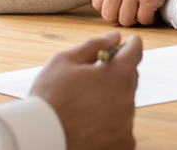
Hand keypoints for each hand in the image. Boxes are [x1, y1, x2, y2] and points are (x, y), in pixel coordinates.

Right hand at [30, 31, 141, 149]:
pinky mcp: (123, 144)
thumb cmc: (50, 98)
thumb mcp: (65, 61)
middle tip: (93, 78)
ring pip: (124, 103)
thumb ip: (94, 46)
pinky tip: (90, 123)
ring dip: (112, 100)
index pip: (135, 52)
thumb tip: (114, 38)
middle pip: (129, 79)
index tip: (129, 42)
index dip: (132, 44)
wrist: (42, 137)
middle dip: (116, 74)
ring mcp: (127, 124)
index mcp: (117, 75)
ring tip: (85, 105)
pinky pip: (122, 127)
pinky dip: (110, 123)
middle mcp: (127, 99)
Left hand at [93, 0, 176, 25]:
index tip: (120, 7)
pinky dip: (150, 18)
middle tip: (133, 12)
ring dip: (136, 18)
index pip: (97, 3)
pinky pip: (143, 19)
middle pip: (108, 15)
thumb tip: (109, 2)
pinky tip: (154, 9)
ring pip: (125, 20)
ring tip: (144, 9)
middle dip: (120, 17)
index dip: (109, 8)